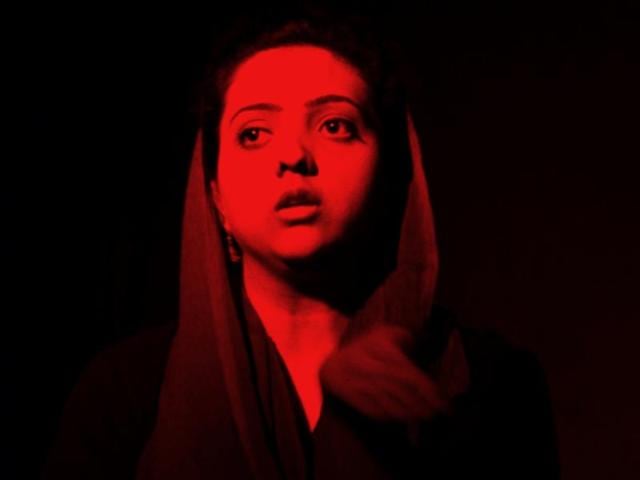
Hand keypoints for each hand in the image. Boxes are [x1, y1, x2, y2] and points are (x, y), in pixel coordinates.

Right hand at [319, 323, 450, 421]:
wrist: (332, 363)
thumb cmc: (367, 346)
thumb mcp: (387, 333)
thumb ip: (408, 340)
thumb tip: (426, 357)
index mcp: (380, 350)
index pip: (410, 374)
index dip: (431, 391)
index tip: (446, 402)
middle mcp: (370, 369)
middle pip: (404, 393)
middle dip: (426, 405)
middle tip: (441, 411)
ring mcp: (361, 387)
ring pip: (393, 406)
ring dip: (415, 414)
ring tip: (428, 415)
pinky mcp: (356, 402)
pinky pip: (381, 414)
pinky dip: (397, 417)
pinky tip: (408, 416)